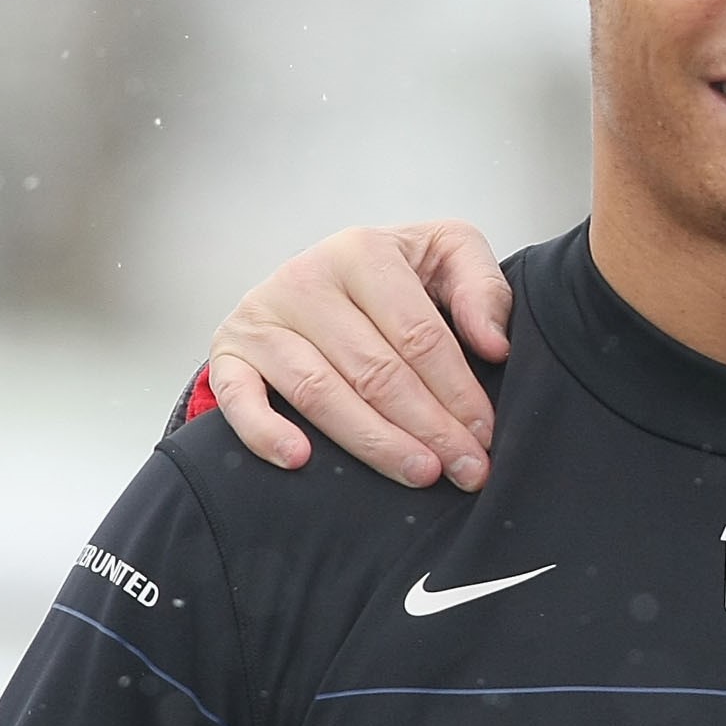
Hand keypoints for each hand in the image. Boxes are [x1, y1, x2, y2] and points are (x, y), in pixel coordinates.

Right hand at [206, 221, 510, 490]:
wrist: (318, 278)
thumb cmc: (393, 277)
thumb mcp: (446, 256)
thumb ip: (482, 288)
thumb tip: (495, 345)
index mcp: (363, 252)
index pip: (418, 334)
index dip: (458, 390)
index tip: (486, 434)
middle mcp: (306, 278)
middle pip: (374, 370)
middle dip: (428, 427)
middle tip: (466, 470)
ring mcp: (263, 317)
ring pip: (320, 391)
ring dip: (373, 441)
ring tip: (420, 474)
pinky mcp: (231, 351)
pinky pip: (240, 397)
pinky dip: (266, 431)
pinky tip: (301, 460)